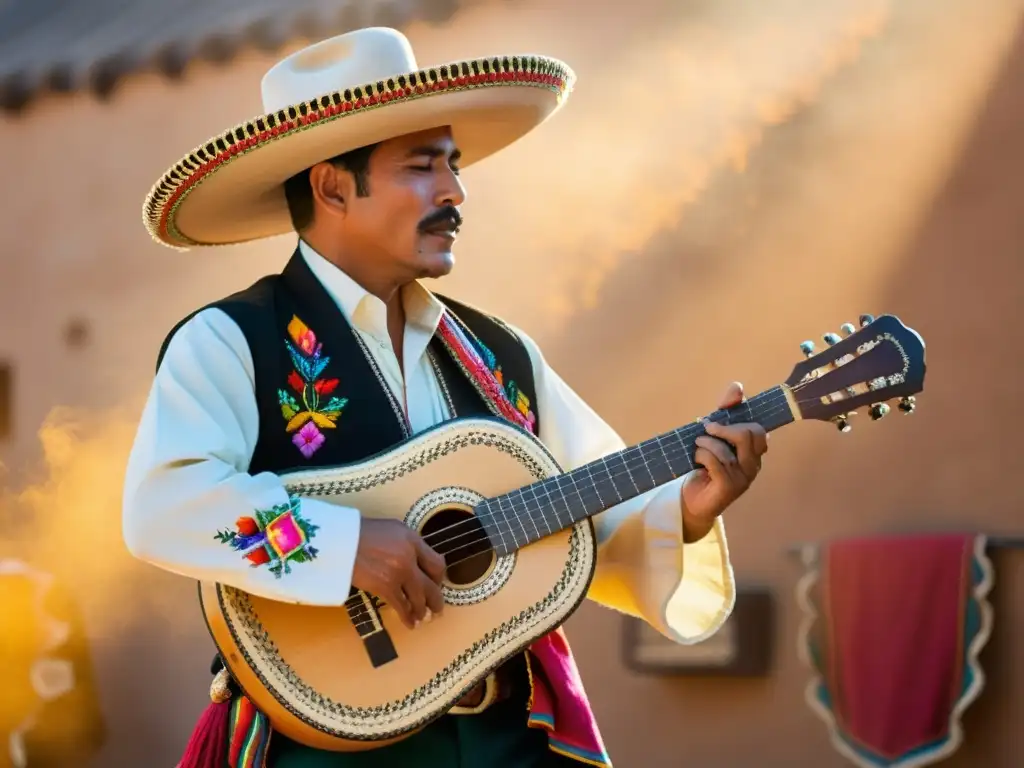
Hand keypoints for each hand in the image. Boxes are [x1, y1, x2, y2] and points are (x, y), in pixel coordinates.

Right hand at [352, 518, 445, 628]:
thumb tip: (417, 561)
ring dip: (422, 611)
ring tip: (423, 618)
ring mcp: (399, 573)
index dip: (439, 578)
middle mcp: (410, 556)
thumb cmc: (361, 532)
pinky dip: (407, 617)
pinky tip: (410, 624)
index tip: (436, 584)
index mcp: (412, 540)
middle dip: (436, 600)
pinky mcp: (385, 587)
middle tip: (437, 609)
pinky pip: (401, 606)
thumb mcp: (391, 529)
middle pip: (431, 584)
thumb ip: (408, 544)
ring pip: (419, 598)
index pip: (436, 563)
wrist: (338, 540)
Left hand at [681, 382, 768, 541]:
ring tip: (697, 446)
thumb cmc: (705, 466)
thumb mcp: (714, 436)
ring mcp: (743, 478)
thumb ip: (726, 412)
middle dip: (723, 428)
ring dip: (705, 442)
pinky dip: (702, 455)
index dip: (738, 416)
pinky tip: (696, 460)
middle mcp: (753, 465)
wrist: (692, 501)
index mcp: (754, 452)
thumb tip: (738, 386)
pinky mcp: (729, 488)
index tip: (716, 416)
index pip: (757, 428)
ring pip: (727, 448)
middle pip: (748, 434)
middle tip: (706, 429)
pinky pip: (716, 462)